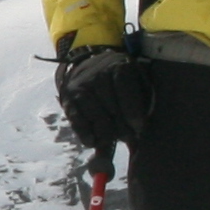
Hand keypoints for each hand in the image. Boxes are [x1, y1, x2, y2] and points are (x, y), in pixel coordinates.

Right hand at [53, 39, 156, 154]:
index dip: (133, 112)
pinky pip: (77, 119)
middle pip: (111, 106)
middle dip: (121, 126)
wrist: (89, 69)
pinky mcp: (68, 98)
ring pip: (95, 114)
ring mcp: (81, 86)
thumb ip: (140, 102)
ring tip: (114, 141)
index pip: (125, 90)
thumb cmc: (120, 83)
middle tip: (129, 138)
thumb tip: (139, 129)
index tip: (139, 128)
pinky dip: (84, 133)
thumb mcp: (135, 82)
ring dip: (105, 133)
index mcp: (118, 66)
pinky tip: (92, 143)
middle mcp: (97, 73)